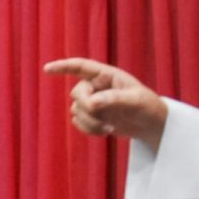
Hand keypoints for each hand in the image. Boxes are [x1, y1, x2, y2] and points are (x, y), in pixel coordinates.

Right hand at [43, 58, 167, 150]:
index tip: (47, 69)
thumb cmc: (148, 107)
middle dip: (86, 106)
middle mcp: (97, 86)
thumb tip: (92, 103)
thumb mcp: (136, 101)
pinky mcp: (93, 116)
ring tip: (110, 127)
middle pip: (76, 93)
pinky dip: (89, 129)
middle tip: (102, 116)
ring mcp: (93, 101)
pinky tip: (106, 131)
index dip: (63, 66)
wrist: (152, 125)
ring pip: (76, 110)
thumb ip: (114, 99)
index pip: (81, 67)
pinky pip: (78, 122)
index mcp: (108, 75)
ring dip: (90, 122)